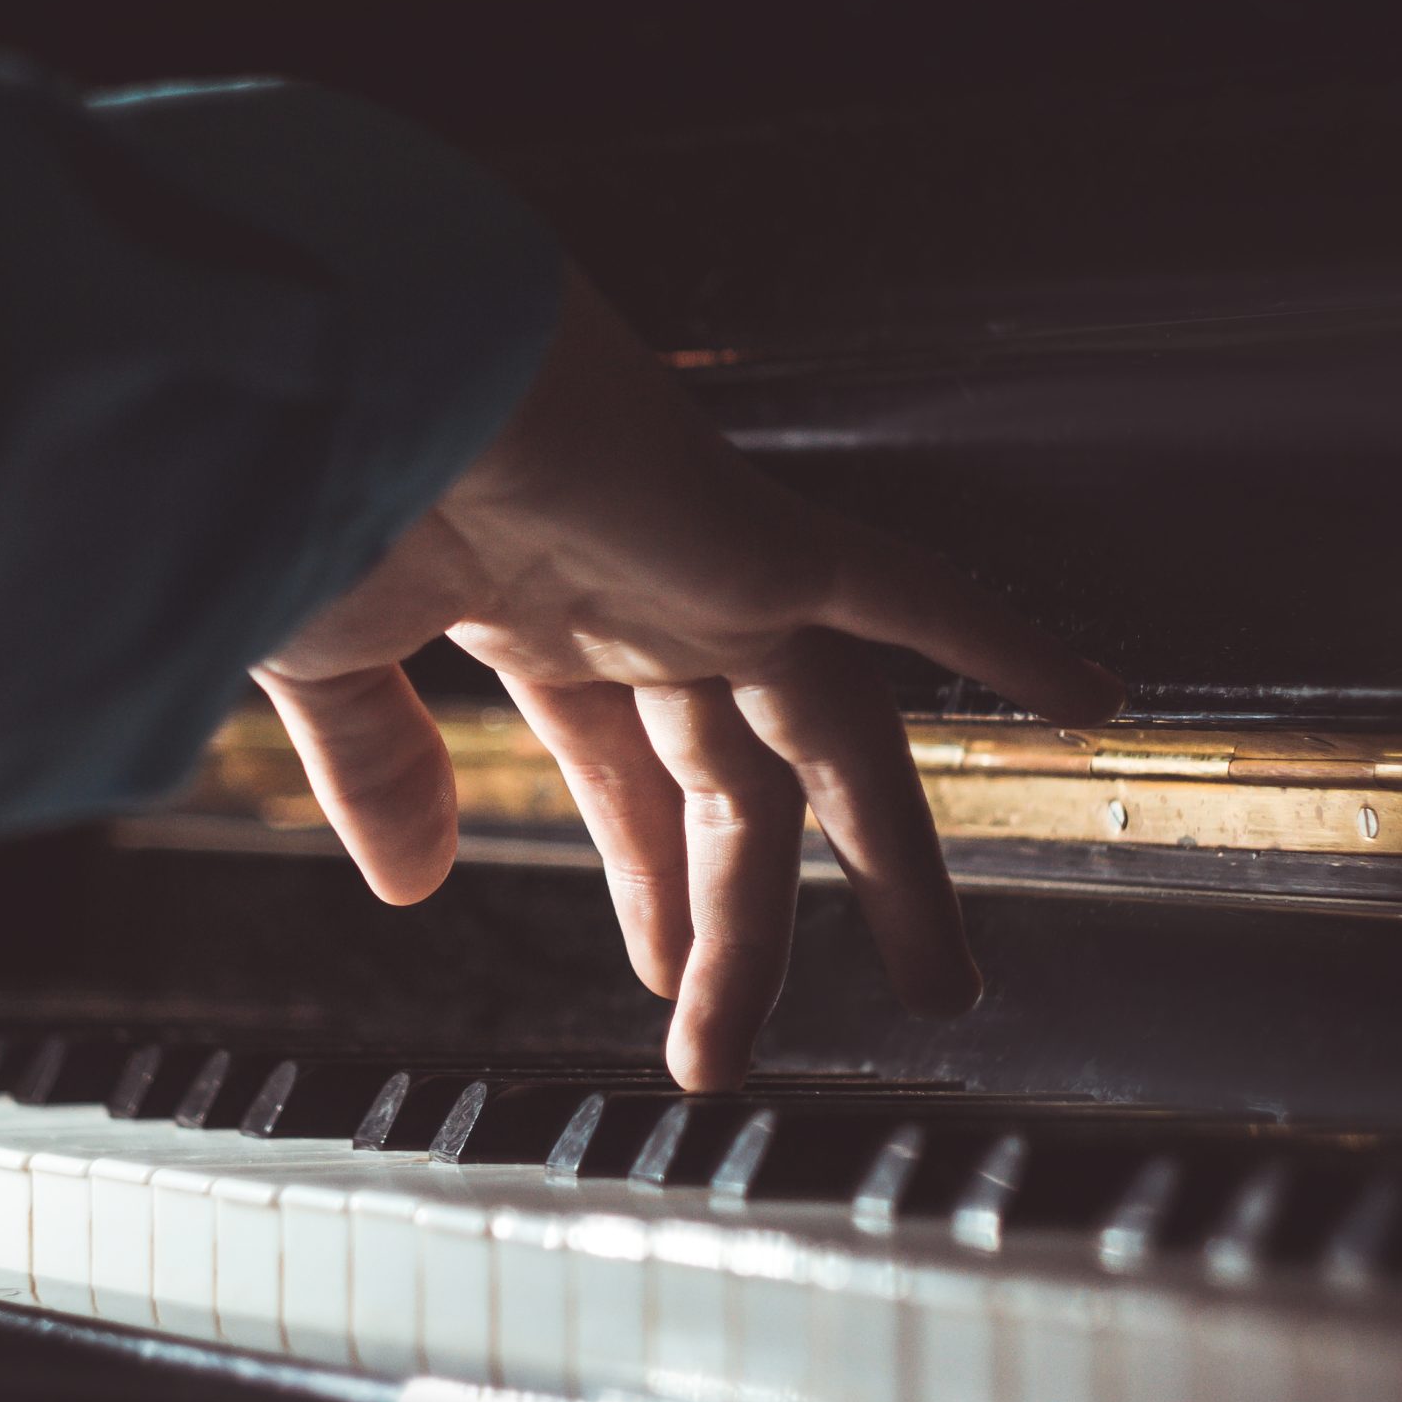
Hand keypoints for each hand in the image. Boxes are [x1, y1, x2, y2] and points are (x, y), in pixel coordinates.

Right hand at [256, 268, 1121, 1088]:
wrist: (339, 357)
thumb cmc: (304, 477)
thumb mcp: (329, 660)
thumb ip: (380, 769)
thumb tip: (415, 888)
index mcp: (539, 616)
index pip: (626, 777)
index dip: (652, 884)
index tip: (668, 981)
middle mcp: (640, 600)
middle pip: (733, 789)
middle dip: (749, 923)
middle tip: (753, 1044)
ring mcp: (708, 574)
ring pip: (835, 742)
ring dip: (892, 867)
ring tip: (943, 989)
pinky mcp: (757, 538)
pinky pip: (909, 592)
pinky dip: (1001, 638)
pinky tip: (1097, 700)